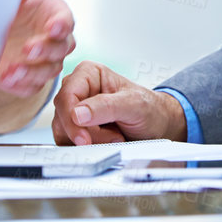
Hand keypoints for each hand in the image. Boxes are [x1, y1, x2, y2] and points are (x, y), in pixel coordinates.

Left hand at [0, 0, 75, 97]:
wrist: (1, 31)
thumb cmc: (16, 7)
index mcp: (55, 15)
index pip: (66, 20)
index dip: (62, 25)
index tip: (54, 27)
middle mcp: (54, 40)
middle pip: (60, 48)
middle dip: (45, 50)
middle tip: (28, 49)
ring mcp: (44, 62)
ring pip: (48, 71)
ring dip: (31, 73)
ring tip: (12, 71)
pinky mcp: (30, 79)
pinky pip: (31, 87)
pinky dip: (20, 86)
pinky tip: (7, 81)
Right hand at [52, 61, 186, 145]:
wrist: (158, 125)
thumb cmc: (149, 108)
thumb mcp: (133, 105)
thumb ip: (106, 106)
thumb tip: (77, 113)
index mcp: (88, 73)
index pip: (66, 96)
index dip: (71, 120)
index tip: (84, 139)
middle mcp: (78, 89)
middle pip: (63, 116)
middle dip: (86, 133)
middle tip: (113, 137)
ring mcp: (75, 109)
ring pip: (63, 132)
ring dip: (90, 142)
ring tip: (115, 137)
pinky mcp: (76, 128)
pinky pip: (69, 142)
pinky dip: (88, 148)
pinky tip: (108, 142)